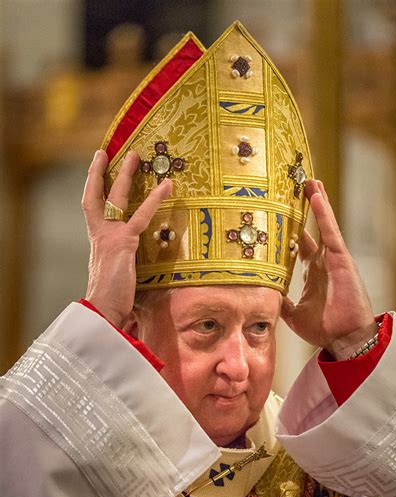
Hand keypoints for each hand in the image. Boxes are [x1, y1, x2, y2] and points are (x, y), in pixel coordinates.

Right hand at [82, 149, 171, 326]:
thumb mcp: (114, 272)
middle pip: (99, 195)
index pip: (91, 207)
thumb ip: (120, 259)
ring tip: (137, 155)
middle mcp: (100, 235)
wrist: (102, 310)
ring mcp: (110, 236)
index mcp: (97, 241)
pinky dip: (155, 199)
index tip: (96, 167)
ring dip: (127, 174)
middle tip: (110, 151)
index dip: (92, 185)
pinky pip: (142, 216)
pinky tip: (168, 186)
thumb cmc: (109, 298)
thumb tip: (131, 259)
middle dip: (103, 172)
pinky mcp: (124, 243)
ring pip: (118, 198)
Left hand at [281, 179, 377, 359]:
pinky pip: (330, 231)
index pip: (296, 246)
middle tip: (291, 187)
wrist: (345, 339)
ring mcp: (332, 258)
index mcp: (310, 274)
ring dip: (315, 201)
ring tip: (307, 180)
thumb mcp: (292, 314)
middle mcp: (321, 262)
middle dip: (300, 209)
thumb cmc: (324, 329)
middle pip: (308, 228)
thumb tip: (260, 293)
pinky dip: (323, 213)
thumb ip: (279, 301)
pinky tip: (315, 196)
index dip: (285, 230)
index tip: (274, 214)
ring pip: (321, 223)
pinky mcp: (342, 259)